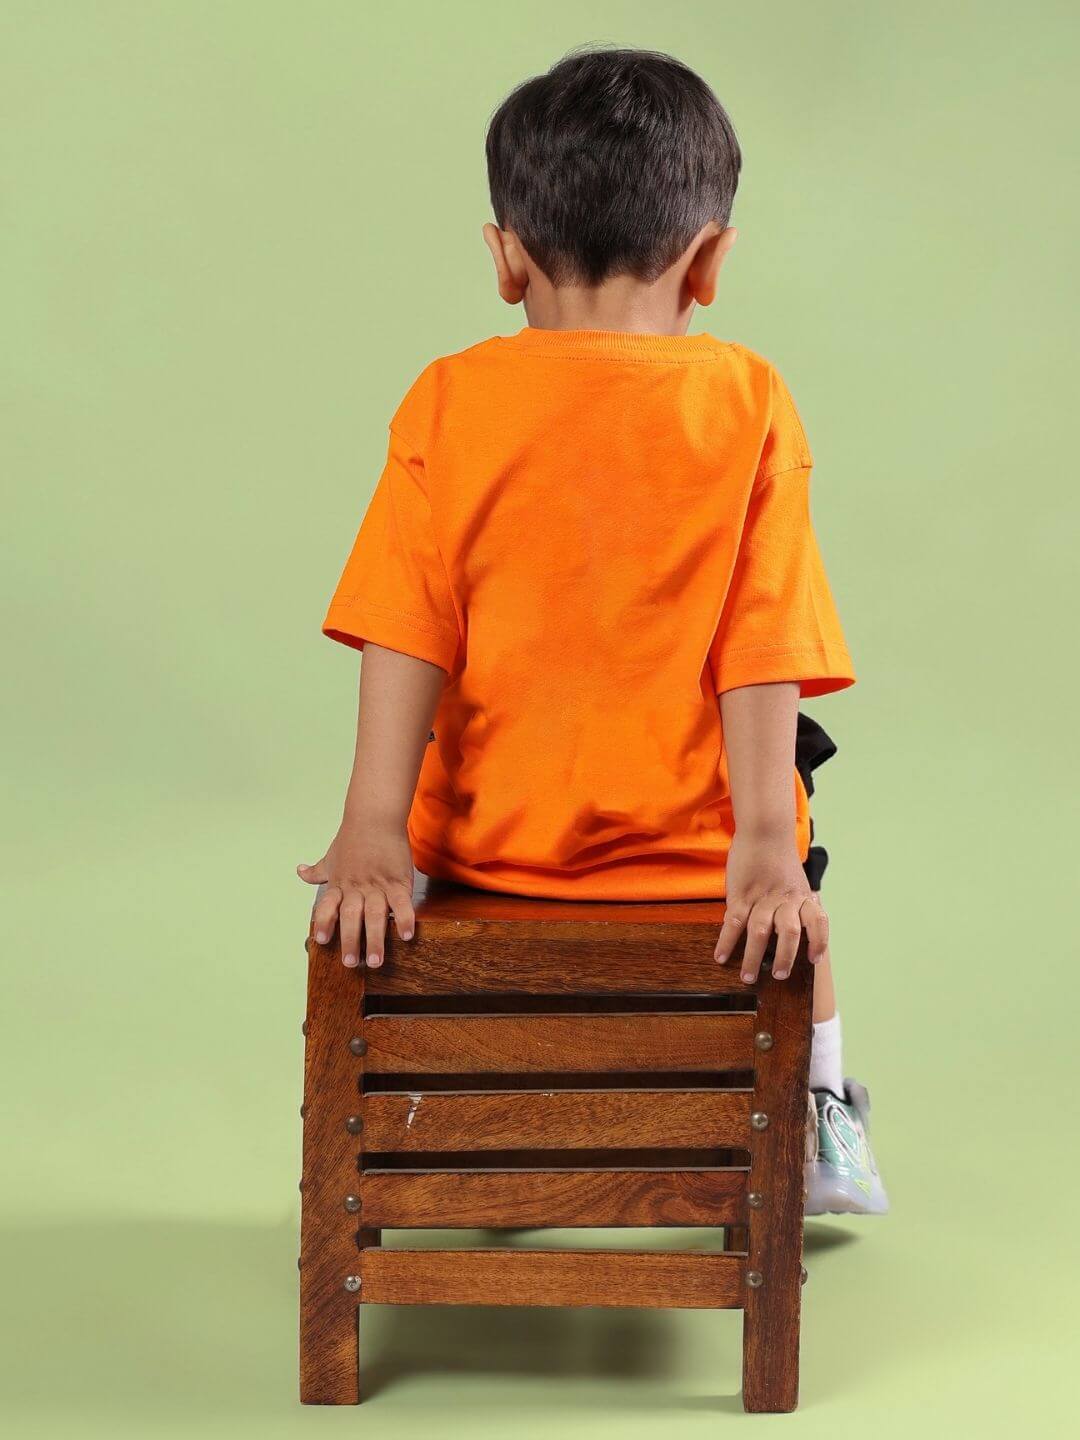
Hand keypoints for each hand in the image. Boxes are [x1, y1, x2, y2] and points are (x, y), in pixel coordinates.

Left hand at [297, 820, 415, 968]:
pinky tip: (407, 935)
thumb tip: (299, 871)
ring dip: (375, 939)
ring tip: (375, 961)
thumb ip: (317, 871)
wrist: (375, 817)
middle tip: (351, 963)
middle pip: (351, 916)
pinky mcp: (399, 881)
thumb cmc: (352, 838)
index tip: (321, 940)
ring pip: (375, 915)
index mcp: (340, 884)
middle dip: (350, 940)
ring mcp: (378, 885)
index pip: (328, 906)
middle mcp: (357, 887)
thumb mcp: (331, 857)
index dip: (324, 923)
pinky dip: (405, 919)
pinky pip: (402, 903)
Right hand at [713, 831, 828, 982]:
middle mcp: (785, 898)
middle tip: (778, 975)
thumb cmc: (780, 859)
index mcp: (803, 896)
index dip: (819, 942)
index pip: (818, 922)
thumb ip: (799, 905)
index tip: (814, 959)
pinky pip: (734, 921)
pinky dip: (727, 941)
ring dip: (752, 956)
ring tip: (747, 977)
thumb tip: (803, 933)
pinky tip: (721, 956)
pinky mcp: (741, 894)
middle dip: (784, 957)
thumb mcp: (797, 882)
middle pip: (789, 931)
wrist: (765, 831)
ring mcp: (762, 896)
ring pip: (759, 931)